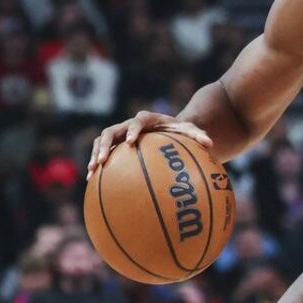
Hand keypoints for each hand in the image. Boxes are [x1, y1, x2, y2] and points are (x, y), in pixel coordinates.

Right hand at [87, 110, 212, 175]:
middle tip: (102, 160)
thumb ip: (198, 135)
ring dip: (94, 155)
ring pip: (101, 141)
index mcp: (147, 120)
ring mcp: (120, 135)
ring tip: (91, 172)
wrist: (168, 131)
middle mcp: (129, 125)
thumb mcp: (191, 131)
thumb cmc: (180, 132)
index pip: (137, 121)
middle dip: (104, 145)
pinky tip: (92, 182)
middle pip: (111, 131)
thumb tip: (210, 144)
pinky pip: (102, 153)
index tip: (131, 142)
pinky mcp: (115, 145)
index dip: (133, 130)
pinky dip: (97, 165)